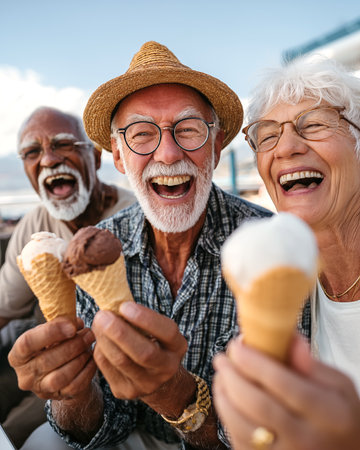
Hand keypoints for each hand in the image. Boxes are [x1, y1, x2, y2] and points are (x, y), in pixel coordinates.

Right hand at [8, 317, 96, 400]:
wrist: (62, 369)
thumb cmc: (54, 345)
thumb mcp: (51, 332)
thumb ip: (60, 324)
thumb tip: (76, 324)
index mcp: (17, 356)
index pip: (27, 343)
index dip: (50, 333)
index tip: (72, 326)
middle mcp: (25, 376)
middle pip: (47, 360)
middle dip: (73, 344)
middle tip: (89, 333)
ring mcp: (41, 389)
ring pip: (61, 377)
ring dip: (80, 358)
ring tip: (90, 344)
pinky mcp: (59, 396)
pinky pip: (75, 385)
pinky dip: (87, 370)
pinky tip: (93, 358)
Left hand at [91, 302, 187, 402]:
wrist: (153, 377)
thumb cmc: (151, 341)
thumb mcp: (156, 329)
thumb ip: (140, 318)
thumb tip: (114, 302)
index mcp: (177, 347)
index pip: (167, 332)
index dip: (145, 318)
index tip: (124, 306)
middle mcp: (166, 368)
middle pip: (144, 353)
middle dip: (120, 332)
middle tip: (102, 315)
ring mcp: (147, 384)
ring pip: (121, 361)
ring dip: (105, 339)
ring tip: (97, 322)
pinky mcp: (126, 391)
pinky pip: (107, 368)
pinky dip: (100, 350)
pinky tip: (99, 338)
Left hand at [213, 335, 359, 449]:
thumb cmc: (338, 418)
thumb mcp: (339, 388)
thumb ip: (313, 365)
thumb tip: (290, 339)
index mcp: (328, 414)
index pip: (283, 383)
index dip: (254, 361)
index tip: (237, 345)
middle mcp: (307, 439)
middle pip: (258, 404)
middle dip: (232, 376)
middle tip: (221, 358)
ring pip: (242, 425)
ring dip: (224, 395)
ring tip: (220, 375)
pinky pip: (239, 439)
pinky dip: (226, 416)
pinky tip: (225, 396)